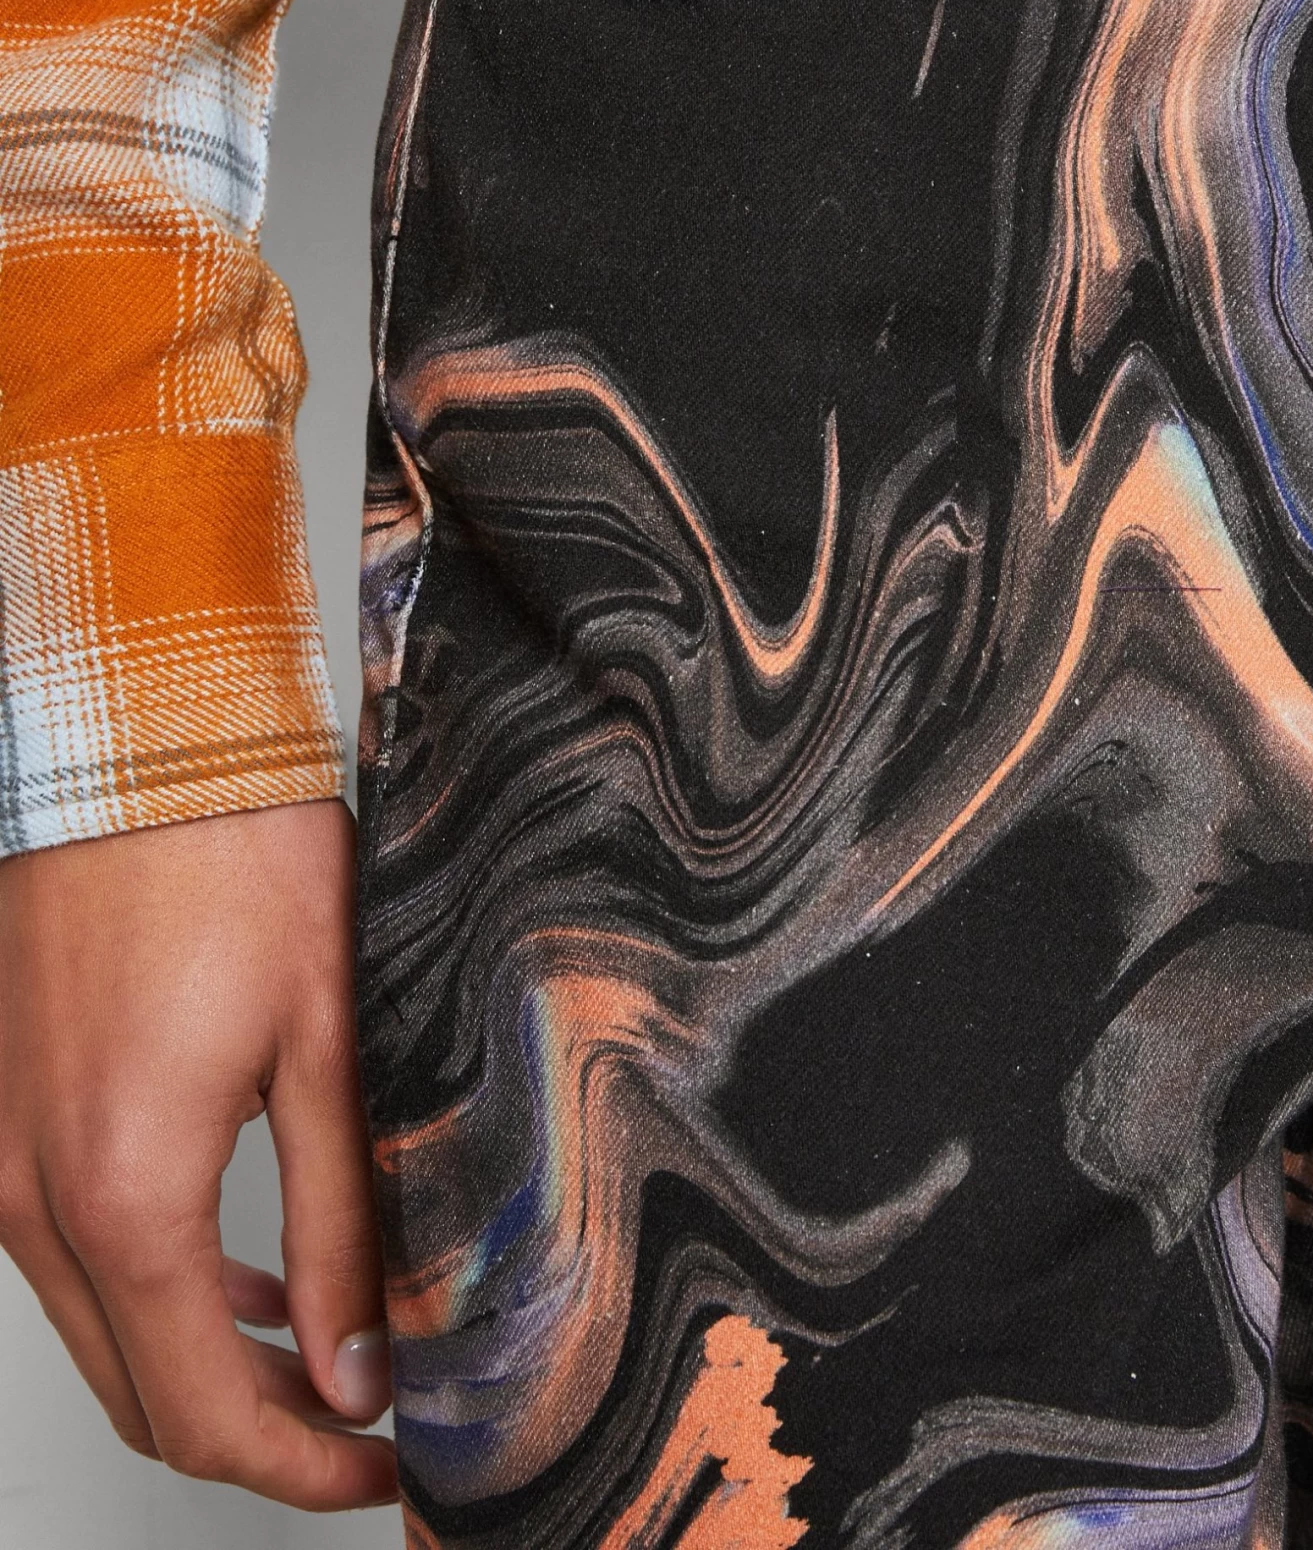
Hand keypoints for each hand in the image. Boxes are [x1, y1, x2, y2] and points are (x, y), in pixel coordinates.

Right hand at [0, 800, 397, 1509]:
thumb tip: (357, 1364)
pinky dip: (147, 1287)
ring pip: (98, 1329)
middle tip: (363, 1427)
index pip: (203, 1413)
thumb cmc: (233, 857)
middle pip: (139, 1393)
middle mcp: (32, 1195)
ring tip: (314, 1360)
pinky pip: (67, 1250)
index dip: (300, 1469)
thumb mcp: (324, 1046)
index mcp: (123, 1191)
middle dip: (255, 1434)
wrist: (135, 739)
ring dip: (199, 1362)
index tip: (382, 1467)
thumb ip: (338, 1225)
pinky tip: (226, 1272)